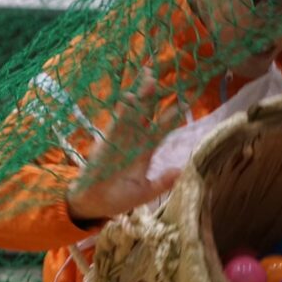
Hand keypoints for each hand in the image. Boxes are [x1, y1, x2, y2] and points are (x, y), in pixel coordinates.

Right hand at [66, 70, 181, 221]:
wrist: (95, 205)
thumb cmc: (119, 198)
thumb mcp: (145, 192)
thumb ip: (162, 183)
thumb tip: (180, 171)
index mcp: (145, 151)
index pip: (162, 129)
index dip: (173, 115)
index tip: (186, 101)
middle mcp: (133, 141)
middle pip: (145, 113)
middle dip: (152, 96)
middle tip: (162, 76)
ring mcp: (119, 140)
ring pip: (131, 114)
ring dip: (140, 98)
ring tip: (149, 79)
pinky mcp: (106, 144)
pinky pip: (115, 125)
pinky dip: (122, 113)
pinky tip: (128, 100)